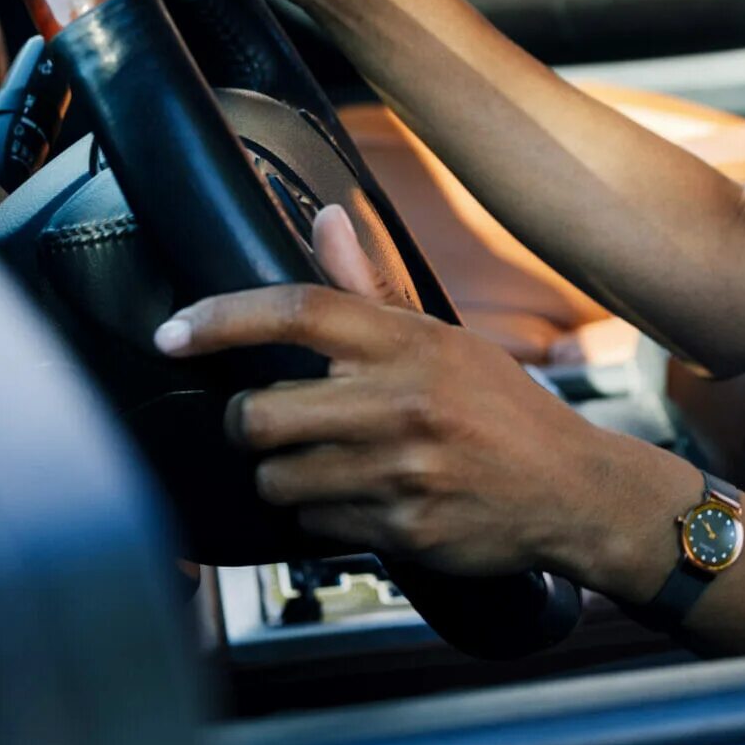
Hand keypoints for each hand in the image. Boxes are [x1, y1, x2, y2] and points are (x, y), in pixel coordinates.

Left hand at [154, 207, 665, 586]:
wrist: (571, 488)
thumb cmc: (501, 409)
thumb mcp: (444, 340)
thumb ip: (371, 286)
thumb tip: (325, 217)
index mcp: (410, 342)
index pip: (299, 310)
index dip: (223, 318)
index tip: (174, 332)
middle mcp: (403, 401)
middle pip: (261, 414)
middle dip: (250, 423)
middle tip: (272, 421)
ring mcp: (401, 469)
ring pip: (277, 480)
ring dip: (285, 477)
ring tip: (325, 466)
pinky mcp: (403, 528)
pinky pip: (314, 527)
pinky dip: (323, 517)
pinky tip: (361, 499)